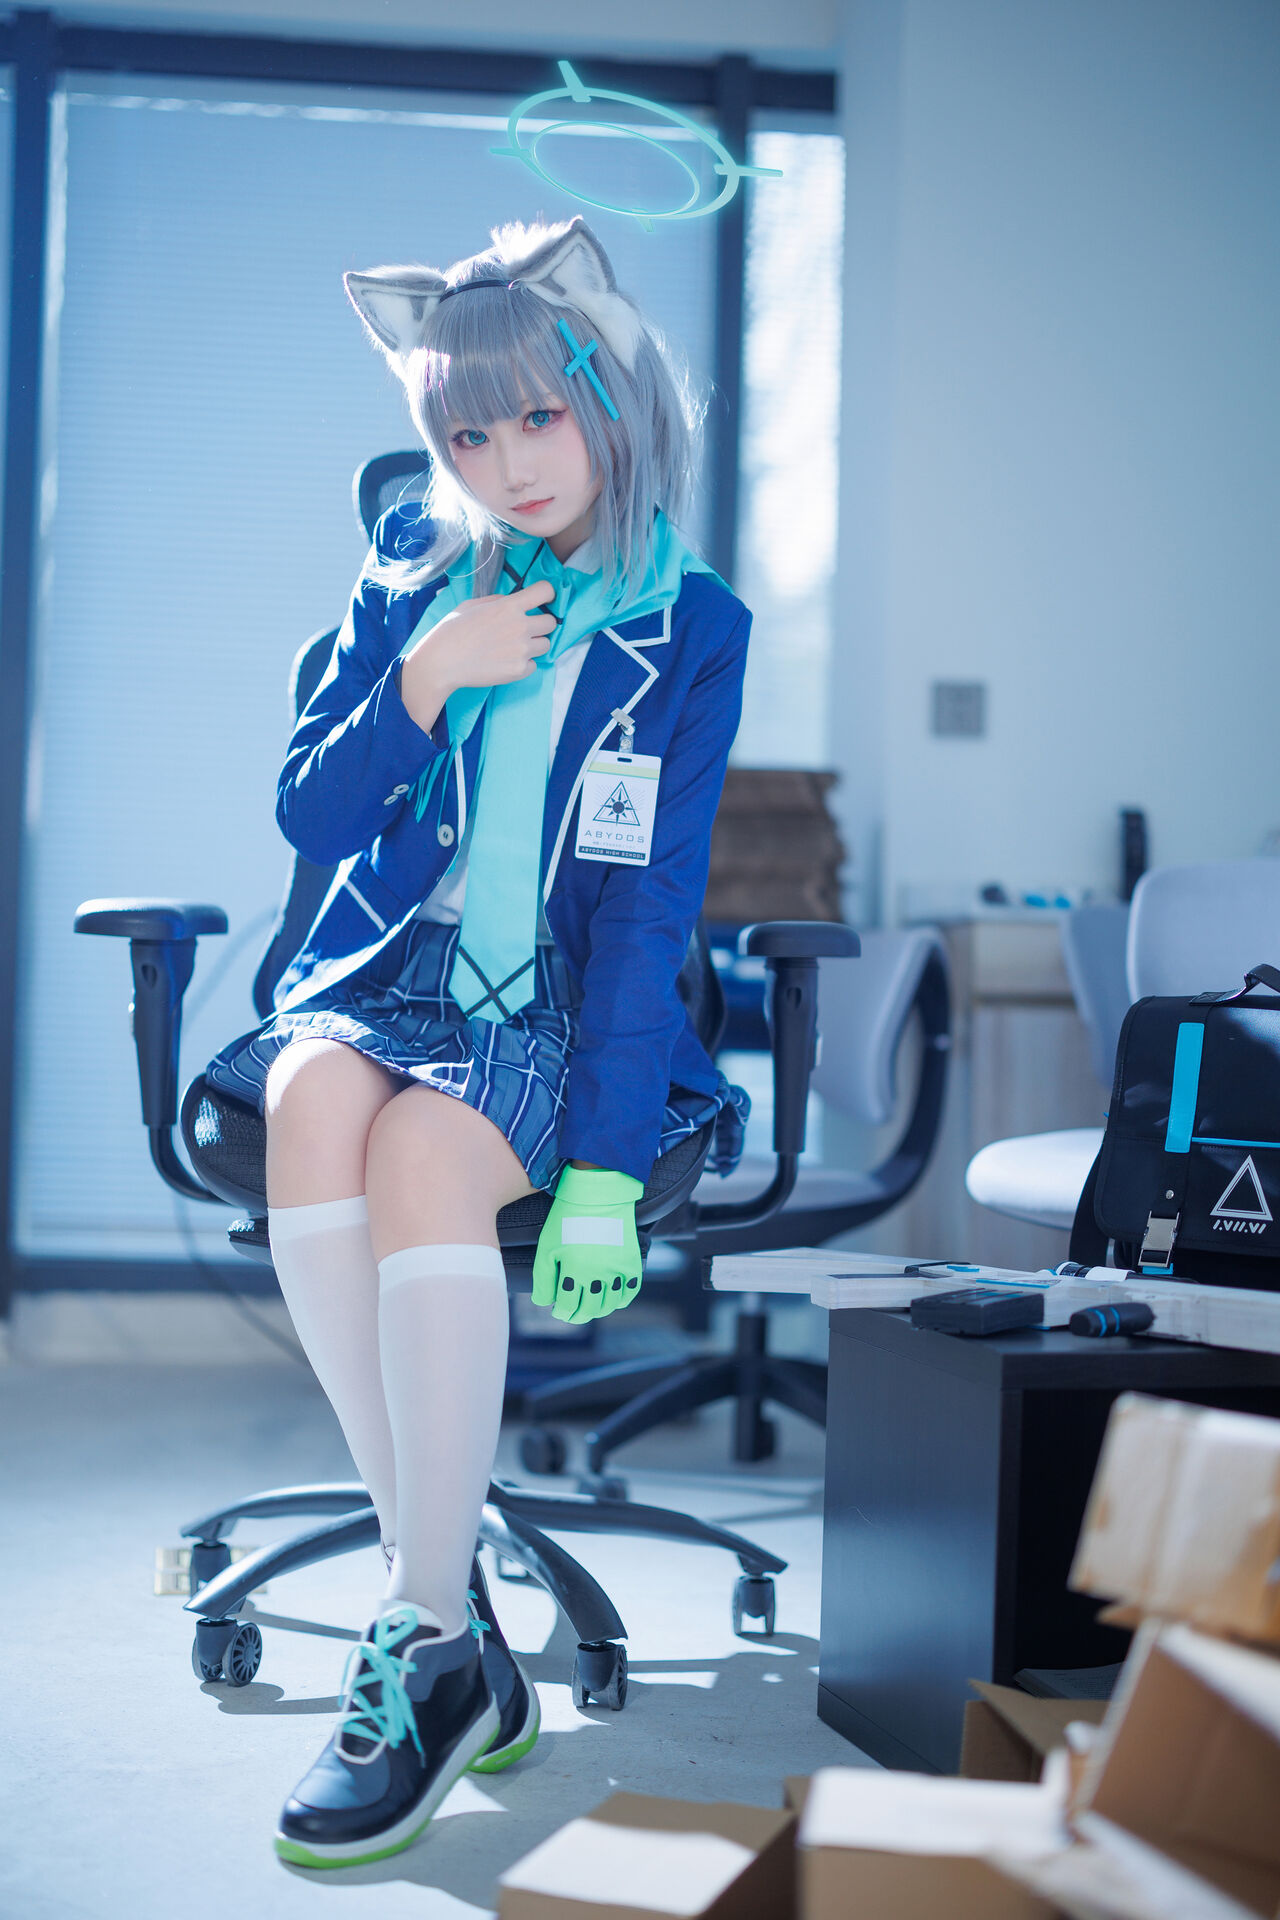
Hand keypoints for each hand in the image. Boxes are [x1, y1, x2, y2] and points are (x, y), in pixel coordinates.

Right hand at [399, 581, 556, 732]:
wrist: (441, 662)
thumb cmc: (452, 631)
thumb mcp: (473, 605)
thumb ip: (499, 601)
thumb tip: (515, 600)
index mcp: (509, 606)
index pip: (545, 591)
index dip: (547, 594)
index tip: (543, 600)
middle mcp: (520, 626)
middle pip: (551, 622)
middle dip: (541, 624)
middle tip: (525, 629)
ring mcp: (521, 650)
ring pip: (545, 645)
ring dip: (534, 645)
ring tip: (512, 647)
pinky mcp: (519, 670)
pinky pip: (533, 665)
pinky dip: (523, 664)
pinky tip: (504, 662)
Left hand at [532, 1167, 643, 1323]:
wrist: (597, 1195)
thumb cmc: (567, 1218)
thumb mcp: (548, 1246)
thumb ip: (543, 1278)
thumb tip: (543, 1302)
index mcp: (574, 1271)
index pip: (568, 1306)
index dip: (561, 1312)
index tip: (558, 1311)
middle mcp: (598, 1275)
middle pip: (589, 1309)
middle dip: (577, 1315)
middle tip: (572, 1314)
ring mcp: (617, 1270)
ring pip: (609, 1305)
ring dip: (598, 1310)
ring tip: (589, 1307)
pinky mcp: (631, 1263)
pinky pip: (630, 1292)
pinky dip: (621, 1300)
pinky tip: (611, 1298)